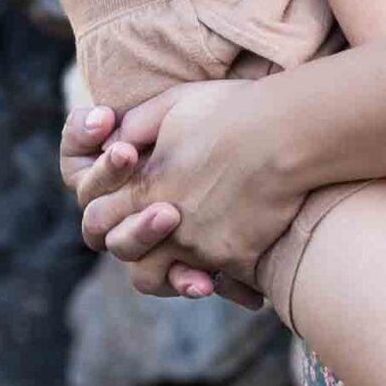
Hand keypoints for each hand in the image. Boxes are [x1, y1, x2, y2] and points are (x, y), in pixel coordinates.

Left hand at [67, 81, 304, 303]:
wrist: (287, 131)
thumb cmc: (232, 110)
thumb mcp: (173, 103)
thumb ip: (136, 124)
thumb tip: (115, 140)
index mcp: (145, 186)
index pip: (97, 217)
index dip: (108, 214)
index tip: (128, 204)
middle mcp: (163, 223)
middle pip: (124, 254)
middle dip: (132, 244)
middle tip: (159, 230)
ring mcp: (198, 245)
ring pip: (160, 279)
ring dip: (169, 270)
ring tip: (189, 256)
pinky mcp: (233, 258)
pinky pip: (219, 282)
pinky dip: (225, 279)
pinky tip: (240, 264)